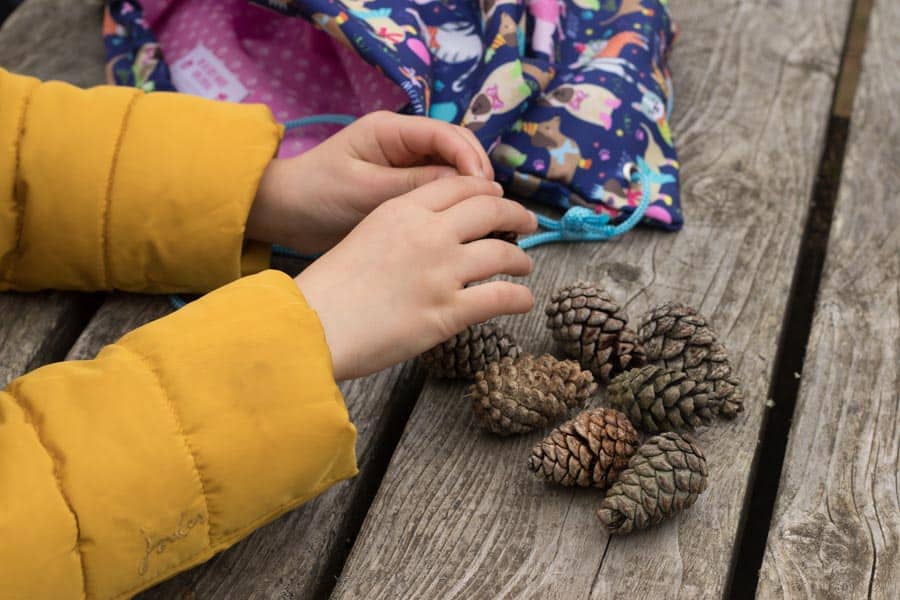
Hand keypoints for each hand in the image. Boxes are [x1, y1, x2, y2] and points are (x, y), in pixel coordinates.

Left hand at [247, 111, 493, 253]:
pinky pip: (439, 189)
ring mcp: (405, 163)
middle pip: (457, 148)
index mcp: (391, 130)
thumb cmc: (318, 194)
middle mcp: (403, 141)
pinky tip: (467, 225)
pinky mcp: (404, 185)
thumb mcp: (365, 191)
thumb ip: (412, 185)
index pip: (445, 134)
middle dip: (478, 173)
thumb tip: (463, 182)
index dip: (471, 158)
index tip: (485, 188)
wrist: (287, 213)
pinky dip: (456, 204)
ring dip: (471, 190)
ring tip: (488, 218)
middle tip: (495, 207)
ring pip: (453, 169)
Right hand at [295, 176, 537, 380]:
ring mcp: (441, 272)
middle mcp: (428, 233)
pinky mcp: (447, 311)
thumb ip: (402, 227)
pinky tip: (523, 301)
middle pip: (490, 208)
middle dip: (515, 213)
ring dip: (520, 258)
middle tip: (527, 221)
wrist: (315, 324)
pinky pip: (500, 298)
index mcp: (404, 210)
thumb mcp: (365, 234)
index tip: (497, 197)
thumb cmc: (331, 286)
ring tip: (523, 265)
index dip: (486, 190)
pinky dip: (519, 298)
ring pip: (502, 252)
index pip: (460, 186)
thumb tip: (433, 234)